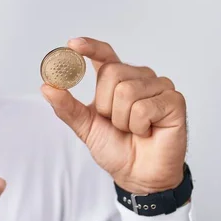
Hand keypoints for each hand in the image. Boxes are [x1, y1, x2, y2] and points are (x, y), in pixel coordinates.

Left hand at [41, 37, 186, 193]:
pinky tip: (147, 131)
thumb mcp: (85, 126)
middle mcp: (139, 77)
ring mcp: (159, 86)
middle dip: (105, 105)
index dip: (90, 47)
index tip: (72, 45)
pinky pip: (144, 107)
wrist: (138, 175)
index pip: (105, 54)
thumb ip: (67, 106)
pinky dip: (138, 126)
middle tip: (116, 123)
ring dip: (122, 119)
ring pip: (127, 91)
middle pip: (112, 73)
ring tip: (133, 129)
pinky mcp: (174, 100)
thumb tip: (46, 86)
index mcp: (118, 79)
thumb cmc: (116, 148)